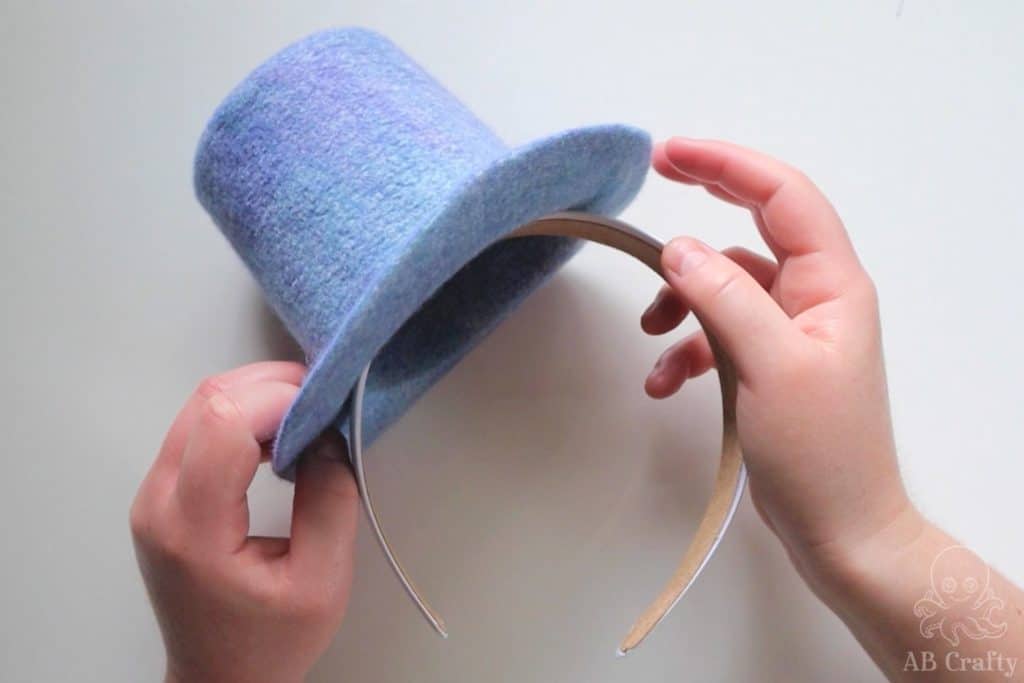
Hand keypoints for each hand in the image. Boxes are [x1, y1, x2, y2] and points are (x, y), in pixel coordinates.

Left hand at [130, 362, 357, 682]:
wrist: (221, 680)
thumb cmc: (271, 642)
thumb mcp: (322, 583)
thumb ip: (330, 503)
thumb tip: (331, 434)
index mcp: (192, 528)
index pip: (223, 422)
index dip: (280, 398)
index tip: (328, 409)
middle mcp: (158, 502)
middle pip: (207, 400)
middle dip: (272, 387)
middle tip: (324, 405)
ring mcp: (152, 495)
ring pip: (200, 405)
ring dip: (257, 396)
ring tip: (306, 418)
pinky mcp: (161, 494)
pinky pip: (198, 427)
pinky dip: (242, 415)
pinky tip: (277, 436)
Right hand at [641, 138, 912, 582]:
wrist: (838, 528)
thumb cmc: (821, 449)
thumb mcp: (772, 365)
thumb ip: (725, 298)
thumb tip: (677, 248)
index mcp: (831, 283)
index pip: (783, 197)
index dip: (729, 165)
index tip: (671, 153)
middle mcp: (812, 296)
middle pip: (752, 228)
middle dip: (703, 206)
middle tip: (654, 177)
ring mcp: (787, 331)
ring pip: (723, 287)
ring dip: (681, 304)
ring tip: (651, 336)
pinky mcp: (764, 364)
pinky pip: (716, 334)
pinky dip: (685, 349)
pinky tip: (665, 382)